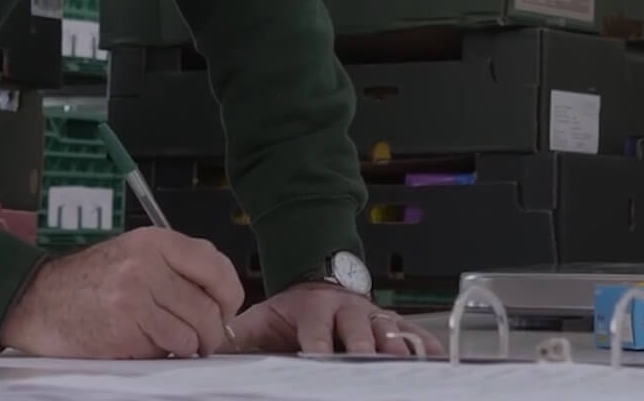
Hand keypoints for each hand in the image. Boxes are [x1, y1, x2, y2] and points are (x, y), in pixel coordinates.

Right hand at [0, 227, 245, 357]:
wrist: (37, 300)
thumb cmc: (88, 281)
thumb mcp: (134, 254)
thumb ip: (176, 266)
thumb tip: (222, 297)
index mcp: (154, 241)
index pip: (216, 268)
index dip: (229, 296)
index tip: (224, 310)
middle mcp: (147, 265)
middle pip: (209, 309)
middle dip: (211, 333)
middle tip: (200, 339)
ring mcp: (135, 298)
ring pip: (192, 336)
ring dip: (187, 347)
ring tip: (167, 341)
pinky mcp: (124, 330)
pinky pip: (165, 351)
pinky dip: (162, 355)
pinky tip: (143, 344)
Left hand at [224, 283, 444, 357]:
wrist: (319, 281)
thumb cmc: (290, 311)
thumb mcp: (260, 319)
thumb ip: (235, 337)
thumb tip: (208, 348)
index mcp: (315, 310)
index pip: (317, 330)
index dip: (318, 344)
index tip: (317, 358)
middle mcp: (349, 312)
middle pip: (360, 331)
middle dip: (364, 347)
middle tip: (367, 362)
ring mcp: (375, 317)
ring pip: (391, 331)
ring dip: (397, 346)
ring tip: (404, 361)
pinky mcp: (395, 325)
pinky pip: (416, 335)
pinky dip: (426, 347)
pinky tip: (435, 361)